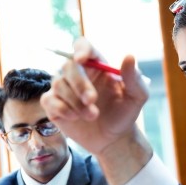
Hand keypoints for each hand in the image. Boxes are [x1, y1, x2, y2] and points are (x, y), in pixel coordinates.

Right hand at [40, 37, 152, 184]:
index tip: (82, 59)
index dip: (80, 49)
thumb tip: (129, 56)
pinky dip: (62, 109)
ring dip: (76, 102)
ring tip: (93, 115)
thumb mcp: (137, 96)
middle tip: (92, 100)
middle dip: (80, 83)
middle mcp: (78, 73)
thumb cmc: (125, 113)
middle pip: (68, 65)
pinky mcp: (54, 105)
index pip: (83, 46)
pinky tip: (75, 117)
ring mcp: (64, 89)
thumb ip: (134, 77)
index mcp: (97, 65)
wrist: (114, 138)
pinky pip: (48, 100)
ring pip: (58, 84)